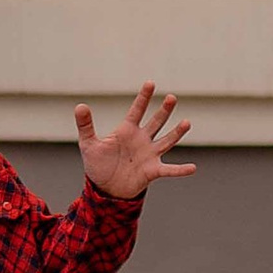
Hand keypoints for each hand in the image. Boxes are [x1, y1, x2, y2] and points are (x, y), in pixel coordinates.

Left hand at [75, 83, 195, 201]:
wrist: (105, 189)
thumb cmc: (98, 165)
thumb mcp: (89, 144)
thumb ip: (86, 126)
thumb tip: (79, 105)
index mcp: (127, 130)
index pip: (137, 110)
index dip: (143, 97)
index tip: (150, 83)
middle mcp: (141, 139)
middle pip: (155, 122)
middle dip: (163, 110)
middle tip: (172, 97)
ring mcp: (149, 154)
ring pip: (166, 141)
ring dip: (176, 133)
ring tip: (187, 122)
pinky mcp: (153, 171)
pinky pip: (169, 170)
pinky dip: (181, 170)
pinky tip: (193, 168)